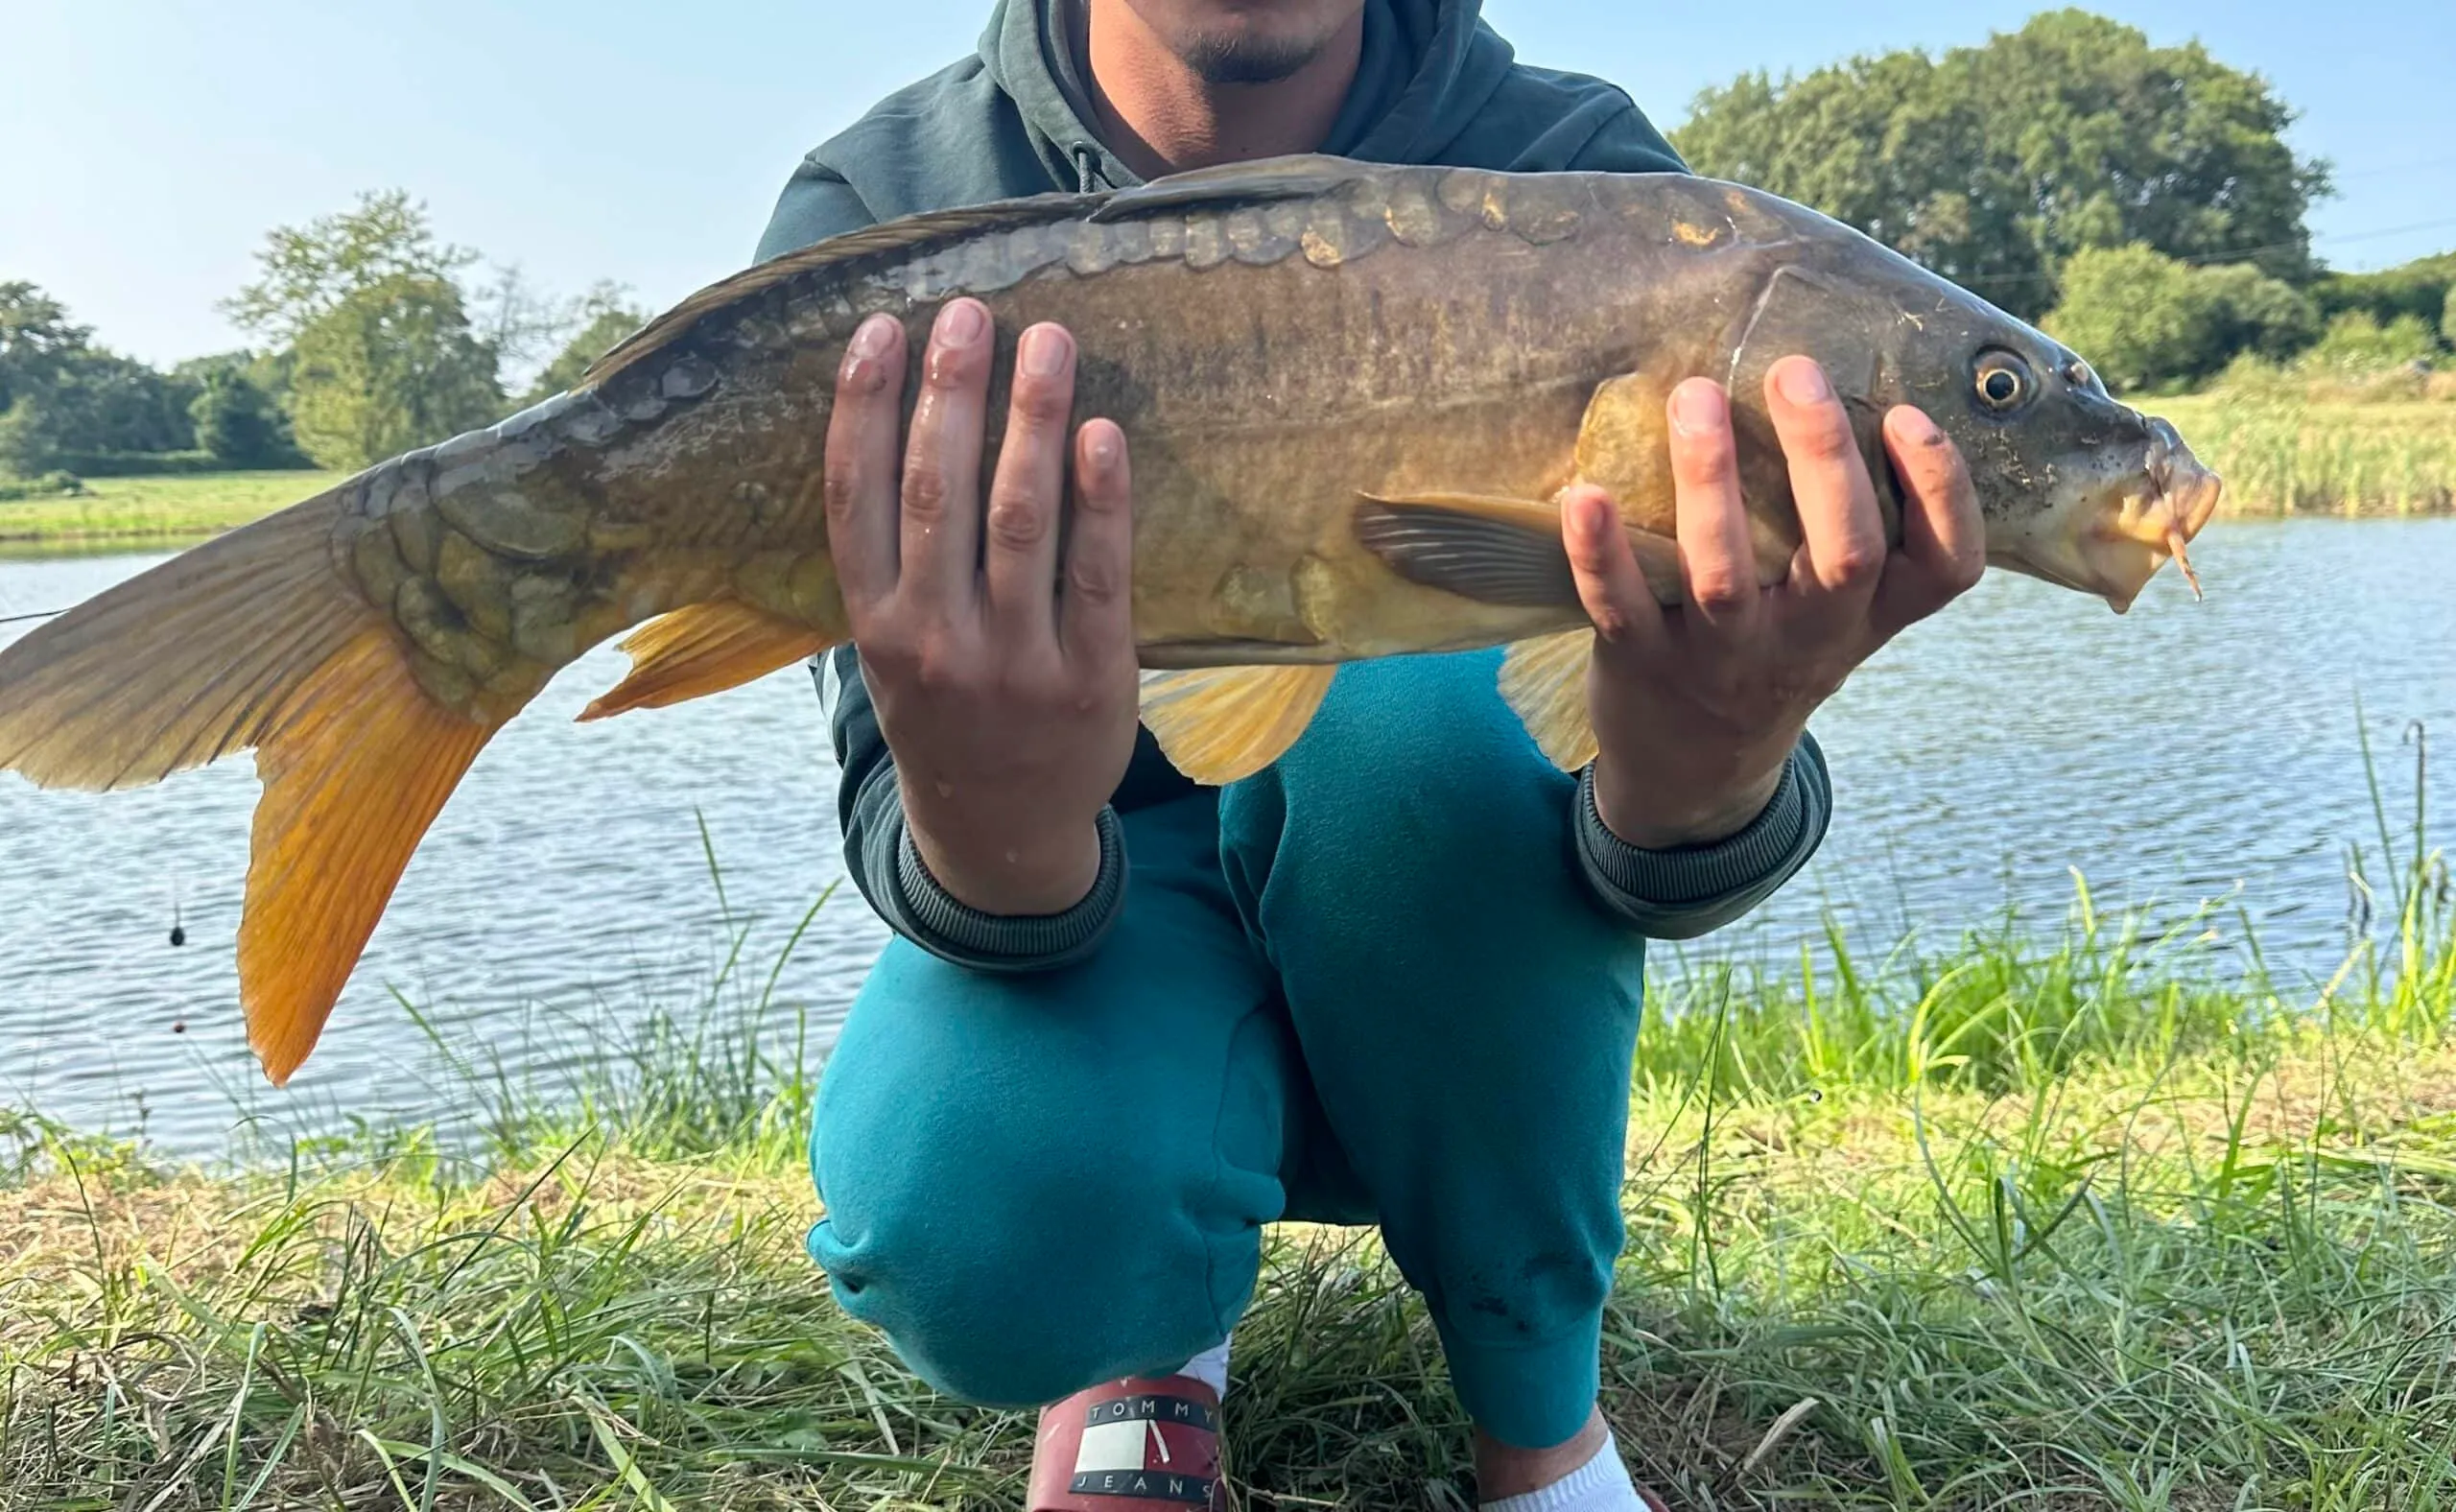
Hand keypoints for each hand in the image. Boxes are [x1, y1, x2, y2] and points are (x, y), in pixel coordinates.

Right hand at [824, 298, 1139, 913]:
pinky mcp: (1090, 679)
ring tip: (1048, 342)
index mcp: (874, 625)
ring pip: (1017, 520)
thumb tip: (904, 417)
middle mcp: (934, 641)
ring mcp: (1014, 662)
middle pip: (936, 492)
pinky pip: (1096, 575)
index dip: (862, 407)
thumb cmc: (947, 711)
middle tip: (971, 312)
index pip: (854, 497)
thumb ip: (893, 556)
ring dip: (1030, 420)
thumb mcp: (889, 647)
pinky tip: (1101, 433)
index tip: (882, 328)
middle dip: (951, 392)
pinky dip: (1099, 499)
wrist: (1000, 829)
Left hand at [1562, 355, 1985, 848]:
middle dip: (1824, 456)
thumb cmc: (1774, 647)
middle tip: (1793, 371)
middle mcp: (1811, 638)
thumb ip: (1849, 523)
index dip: (1943, 491)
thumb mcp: (1835, 609)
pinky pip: (1622, 608)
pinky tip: (1586, 495)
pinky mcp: (1644, 664)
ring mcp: (1725, 656)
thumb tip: (1834, 379)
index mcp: (1870, 615)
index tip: (1910, 414)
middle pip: (1846, 552)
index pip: (1947, 565)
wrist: (1695, 767)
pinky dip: (1601, 553)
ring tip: (1693, 397)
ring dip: (1710, 481)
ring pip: (1727, 574)